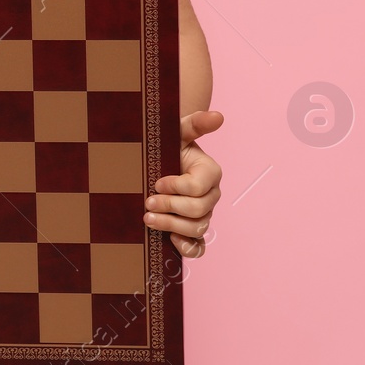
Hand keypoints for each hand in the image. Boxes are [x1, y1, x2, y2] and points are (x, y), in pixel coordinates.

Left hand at [145, 110, 224, 258]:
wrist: (156, 160)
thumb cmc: (166, 145)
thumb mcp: (176, 132)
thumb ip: (195, 124)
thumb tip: (218, 116)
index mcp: (210, 172)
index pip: (198, 187)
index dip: (176, 187)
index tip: (157, 182)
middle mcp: (211, 195)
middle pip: (198, 210)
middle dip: (169, 207)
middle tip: (147, 202)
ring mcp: (204, 214)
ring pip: (198, 228)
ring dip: (171, 226)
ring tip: (148, 218)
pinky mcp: (194, 229)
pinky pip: (200, 247)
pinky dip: (189, 248)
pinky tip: (172, 242)